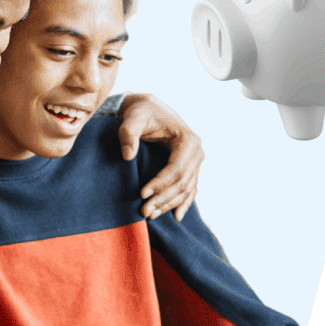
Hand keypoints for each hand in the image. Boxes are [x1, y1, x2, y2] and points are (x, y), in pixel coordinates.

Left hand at [115, 93, 203, 221]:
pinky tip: (175, 216)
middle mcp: (196, 152)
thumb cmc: (141, 112)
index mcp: (187, 140)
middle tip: (144, 211)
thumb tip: (127, 156)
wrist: (147, 109)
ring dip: (169, 204)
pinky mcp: (190, 167)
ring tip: (150, 215)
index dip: (160, 184)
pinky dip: (183, 203)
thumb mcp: (132, 118)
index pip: (176, 169)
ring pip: (186, 189)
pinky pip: (190, 189)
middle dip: (163, 198)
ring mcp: (195, 161)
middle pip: (182, 183)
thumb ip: (128, 134)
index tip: (142, 194)